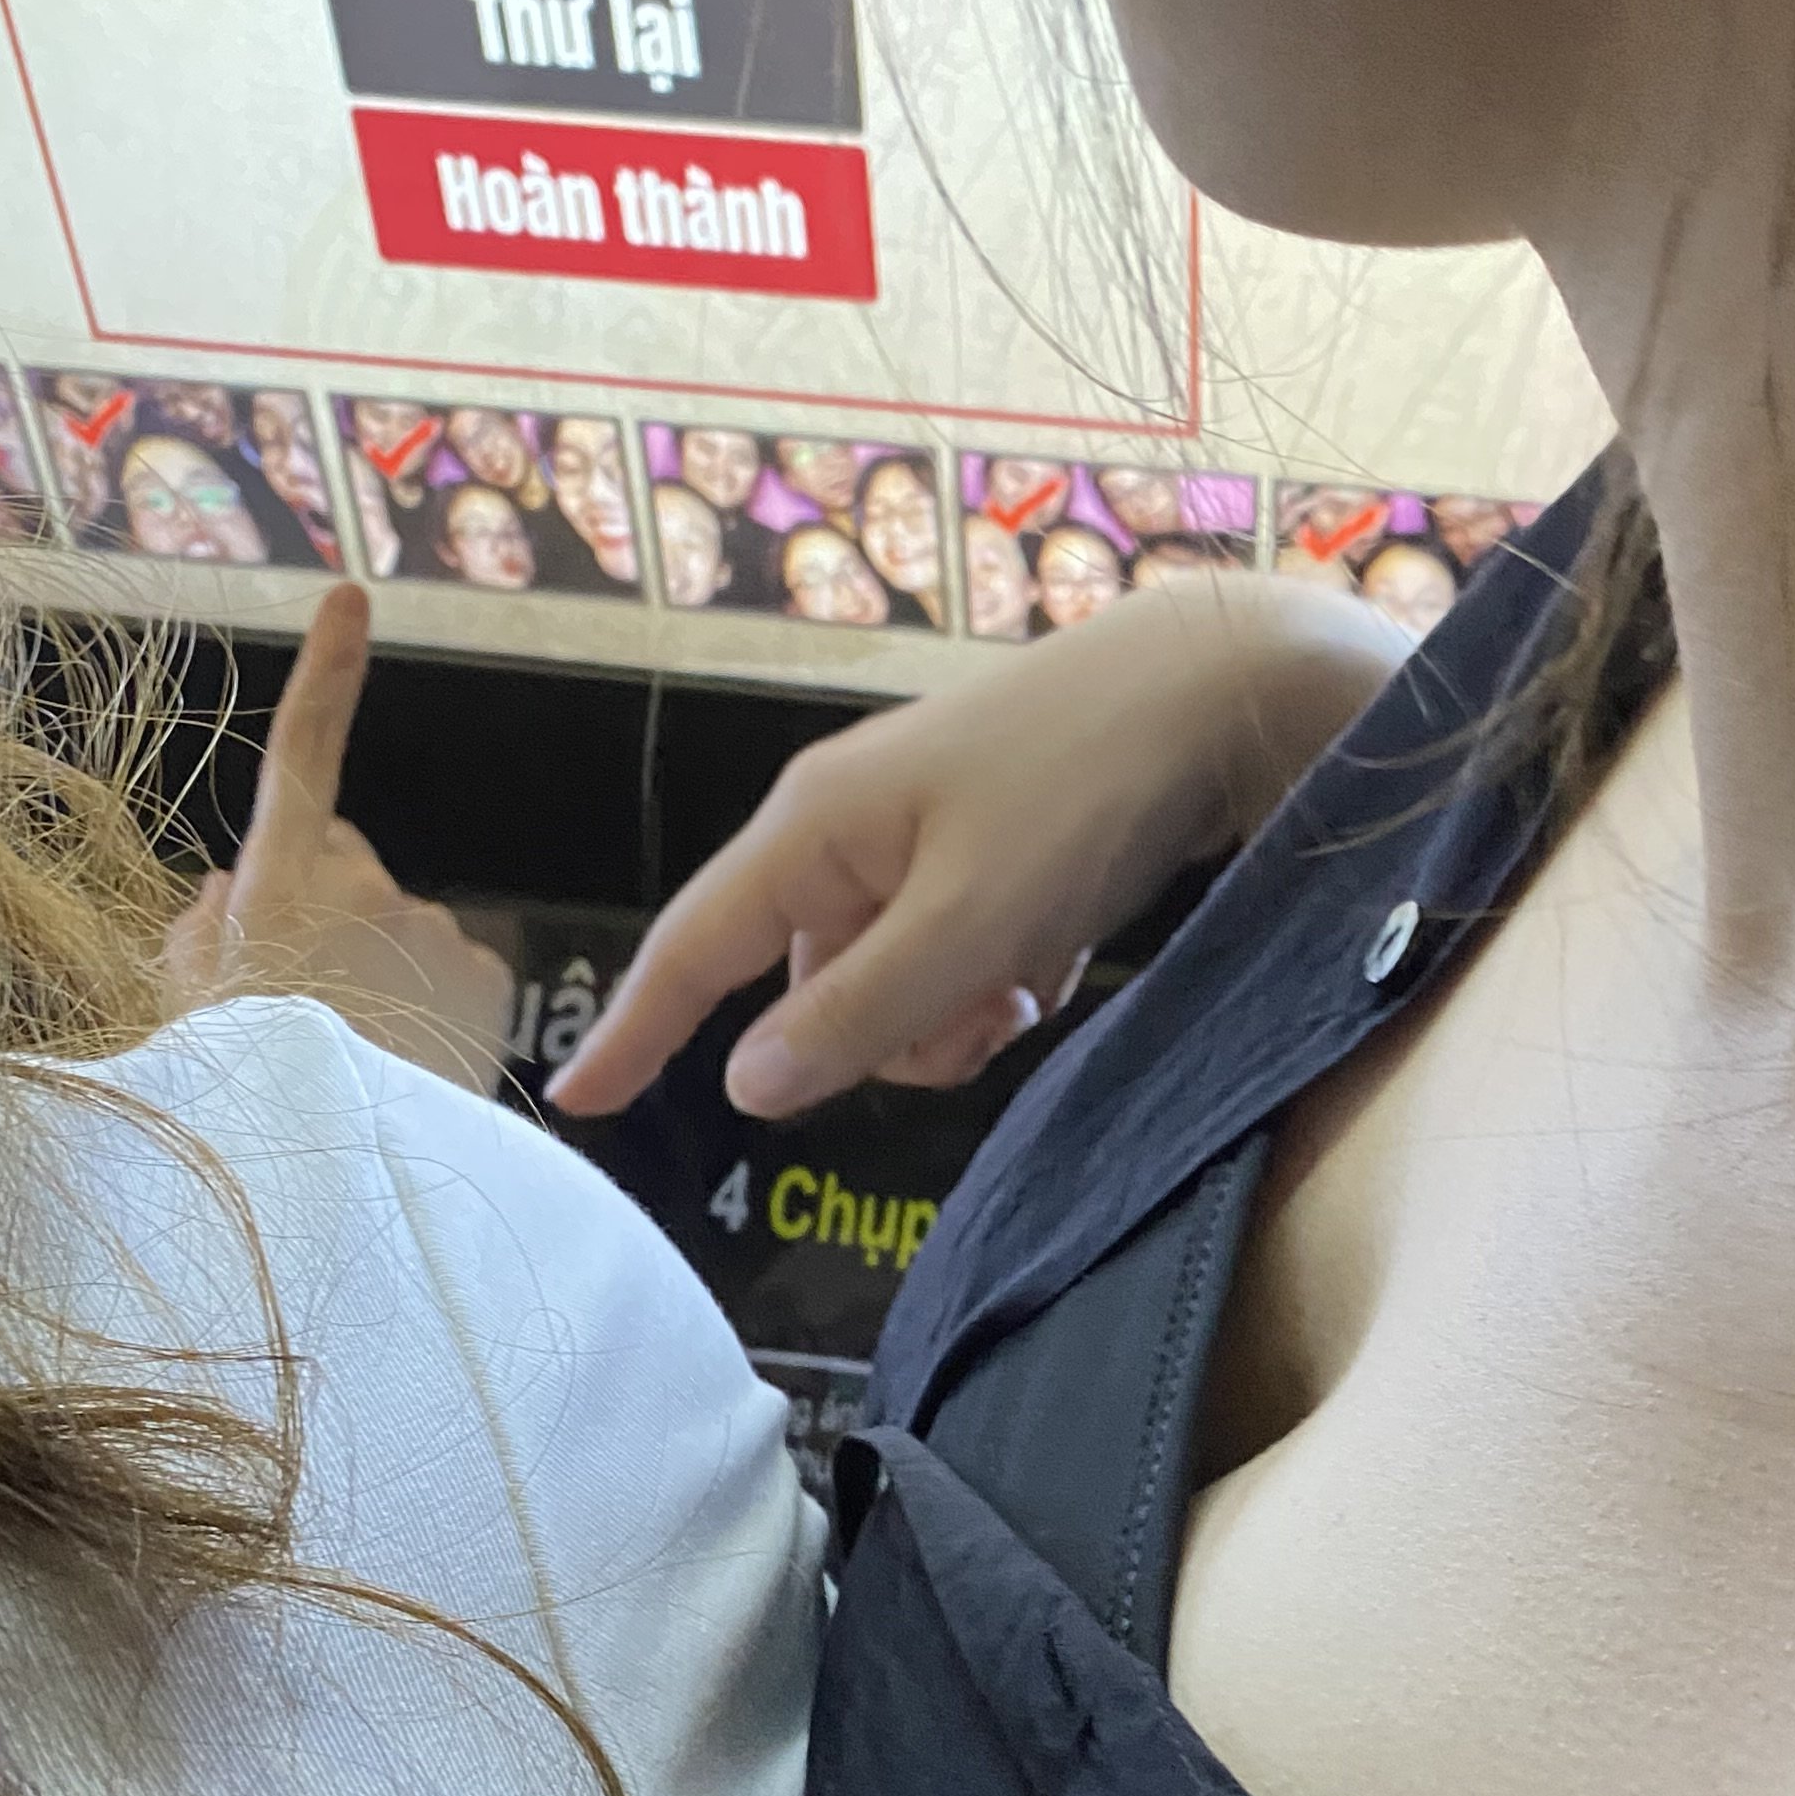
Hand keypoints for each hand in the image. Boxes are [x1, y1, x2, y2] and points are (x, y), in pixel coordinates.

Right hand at [162, 586, 515, 1099]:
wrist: (330, 1176)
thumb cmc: (242, 1097)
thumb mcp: (184, 1015)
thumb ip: (201, 933)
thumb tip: (230, 888)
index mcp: (280, 880)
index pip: (304, 754)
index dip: (327, 674)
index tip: (355, 598)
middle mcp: (364, 884)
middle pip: (344, 866)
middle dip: (326, 909)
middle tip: (299, 999)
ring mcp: (434, 928)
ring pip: (399, 926)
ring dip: (380, 966)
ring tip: (355, 1048)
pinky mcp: (486, 975)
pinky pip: (451, 971)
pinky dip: (433, 1002)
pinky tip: (408, 1061)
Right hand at [548, 567, 1411, 1122]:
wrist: (1217, 692)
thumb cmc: (1082, 793)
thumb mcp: (970, 926)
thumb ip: (856, 1013)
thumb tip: (744, 1088)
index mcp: (814, 832)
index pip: (695, 950)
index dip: (636, 1031)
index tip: (577, 1103)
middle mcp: (848, 831)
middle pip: (813, 990)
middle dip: (891, 1032)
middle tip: (989, 1007)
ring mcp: (918, 839)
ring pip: (895, 988)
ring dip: (957, 1011)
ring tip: (1035, 968)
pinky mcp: (984, 850)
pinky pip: (956, 960)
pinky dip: (999, 978)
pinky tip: (1059, 951)